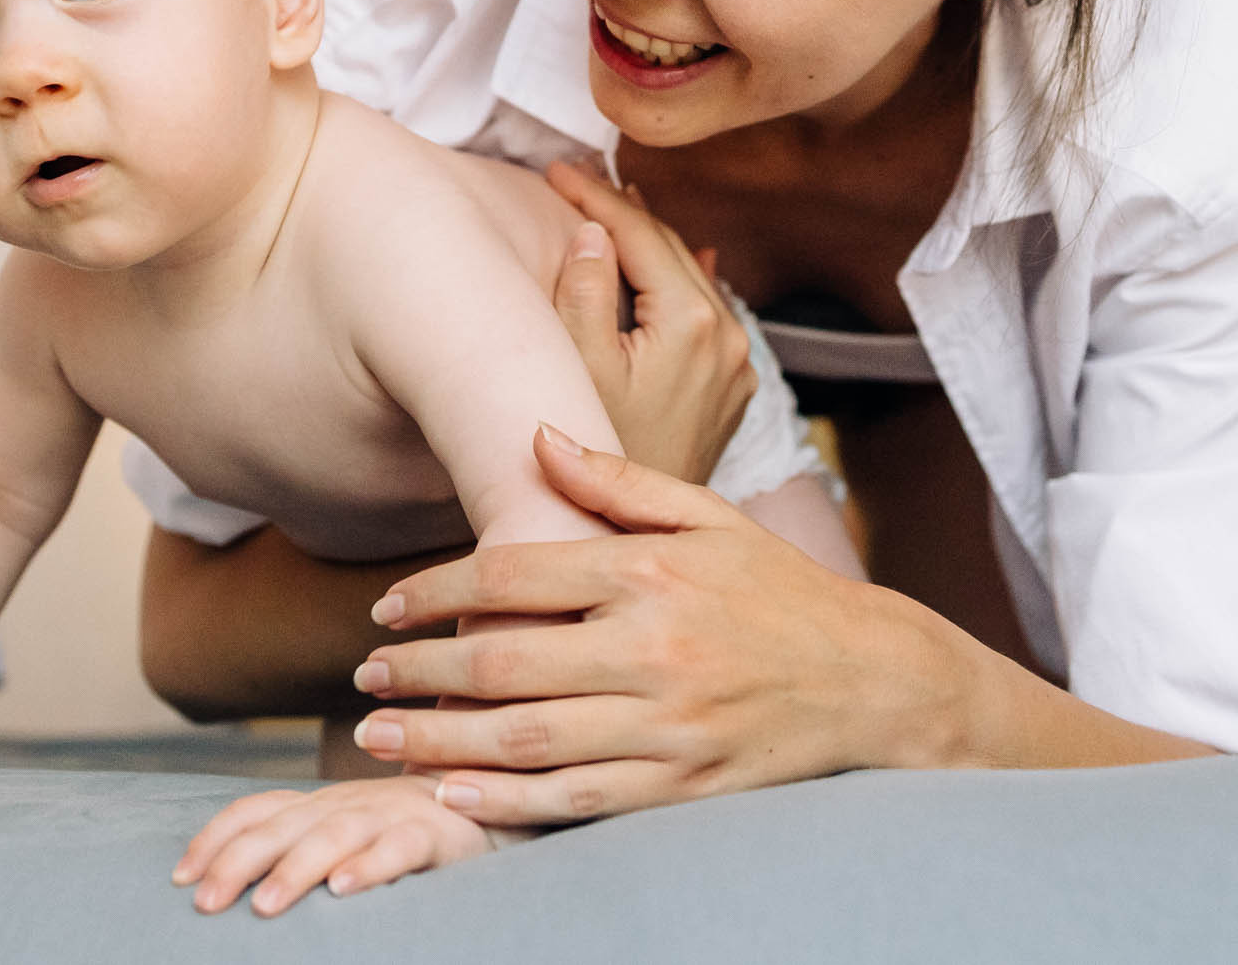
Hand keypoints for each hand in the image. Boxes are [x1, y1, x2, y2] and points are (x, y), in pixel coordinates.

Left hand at [171, 774, 492, 916]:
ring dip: (295, 868)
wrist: (489, 801)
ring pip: (333, 835)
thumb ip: (295, 846)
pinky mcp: (435, 832)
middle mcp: (345, 802)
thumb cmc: (401, 831)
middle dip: (236, 860)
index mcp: (317, 803)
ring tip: (264, 905)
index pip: (255, 810)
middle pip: (281, 825)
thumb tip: (225, 886)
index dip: (215, 839)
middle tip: (203, 902)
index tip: (179, 878)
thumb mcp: (340, 834)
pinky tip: (344, 891)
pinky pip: (398, 847)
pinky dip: (370, 866)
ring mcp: (389, 813)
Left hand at [344, 425, 1002, 824]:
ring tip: (376, 740)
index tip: (385, 609)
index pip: (513, 576)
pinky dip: (507, 800)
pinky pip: (578, 799)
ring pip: (527, 738)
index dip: (434, 591)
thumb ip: (616, 482)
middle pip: (504, 661)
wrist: (873, 680)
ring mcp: (669, 723)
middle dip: (419, 672)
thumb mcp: (707, 516)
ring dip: (438, 741)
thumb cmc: (778, 590)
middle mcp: (654, 647)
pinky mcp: (684, 786)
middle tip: (364, 677)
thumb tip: (532, 436)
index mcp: (650, 572)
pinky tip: (451, 793)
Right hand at [546, 159, 753, 485]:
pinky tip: (675, 260)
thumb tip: (594, 231)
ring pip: (690, 279)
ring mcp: (737, 364)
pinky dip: (679, 282)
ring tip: (611, 209)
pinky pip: (706, 313)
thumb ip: (583, 291)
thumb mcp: (575, 367)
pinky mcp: (733, 387)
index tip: (556, 170)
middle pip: (670, 250)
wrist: (638, 534)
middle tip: (577, 177)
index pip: (640, 236)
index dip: (595, 196)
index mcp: (692, 323)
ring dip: (649, 245)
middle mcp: (728, 337)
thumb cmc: (597, 454)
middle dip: (622, 212)